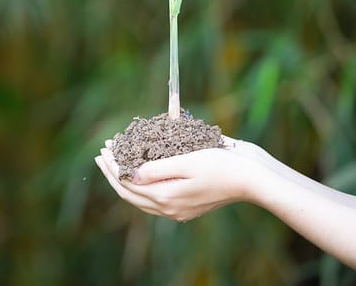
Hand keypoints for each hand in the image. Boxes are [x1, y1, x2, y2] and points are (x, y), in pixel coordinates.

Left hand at [95, 137, 263, 221]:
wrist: (252, 178)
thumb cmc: (222, 165)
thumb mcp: (186, 162)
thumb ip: (156, 170)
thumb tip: (131, 174)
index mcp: (166, 198)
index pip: (128, 184)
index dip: (114, 166)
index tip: (105, 148)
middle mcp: (169, 207)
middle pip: (130, 192)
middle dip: (114, 172)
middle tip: (103, 152)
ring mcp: (178, 208)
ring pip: (141, 196)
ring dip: (126, 177)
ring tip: (116, 158)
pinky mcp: (187, 202)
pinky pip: (155, 196)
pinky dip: (142, 182)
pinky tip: (141, 169)